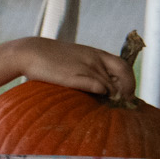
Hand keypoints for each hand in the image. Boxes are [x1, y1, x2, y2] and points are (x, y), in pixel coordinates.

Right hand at [12, 37, 134, 98]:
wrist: (30, 52)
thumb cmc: (50, 58)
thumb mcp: (74, 57)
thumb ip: (88, 67)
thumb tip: (99, 85)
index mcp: (96, 53)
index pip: (123, 66)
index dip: (129, 80)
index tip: (127, 92)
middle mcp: (95, 59)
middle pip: (123, 75)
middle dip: (128, 90)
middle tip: (126, 102)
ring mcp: (86, 68)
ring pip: (111, 84)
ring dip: (115, 96)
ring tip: (113, 106)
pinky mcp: (75, 77)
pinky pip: (97, 86)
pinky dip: (103, 93)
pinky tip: (99, 100)